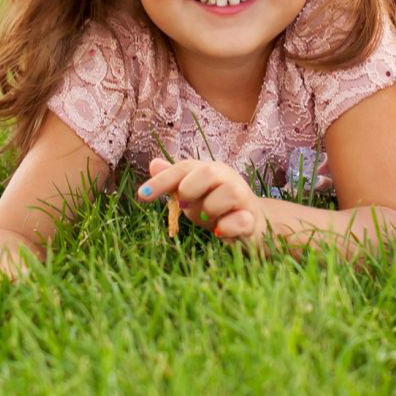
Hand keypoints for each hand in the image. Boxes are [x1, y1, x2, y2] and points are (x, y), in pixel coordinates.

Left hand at [138, 157, 270, 243]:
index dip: (161, 181)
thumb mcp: (193, 194)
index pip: (182, 168)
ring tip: (207, 218)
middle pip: (208, 172)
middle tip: (184, 205)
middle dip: (190, 190)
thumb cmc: (217, 207)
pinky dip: (227, 227)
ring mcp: (243, 198)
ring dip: (211, 209)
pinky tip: (219, 231)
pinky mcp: (252, 219)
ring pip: (229, 193)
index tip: (142, 195)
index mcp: (209, 170)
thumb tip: (153, 164)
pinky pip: (241, 220)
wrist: (253, 223)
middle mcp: (227, 179)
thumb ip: (174, 181)